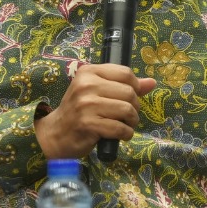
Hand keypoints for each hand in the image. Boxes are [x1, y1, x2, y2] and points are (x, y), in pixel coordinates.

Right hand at [34, 63, 157, 158]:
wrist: (55, 134)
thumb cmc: (79, 112)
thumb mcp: (97, 92)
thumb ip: (124, 86)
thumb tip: (152, 82)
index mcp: (89, 72)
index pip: (125, 73)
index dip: (135, 87)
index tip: (129, 98)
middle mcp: (86, 85)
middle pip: (129, 92)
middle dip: (134, 107)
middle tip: (127, 116)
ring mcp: (86, 104)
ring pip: (127, 110)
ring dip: (131, 121)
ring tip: (125, 125)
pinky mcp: (88, 123)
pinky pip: (120, 128)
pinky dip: (126, 134)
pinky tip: (121, 135)